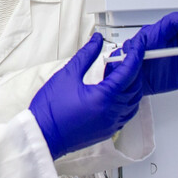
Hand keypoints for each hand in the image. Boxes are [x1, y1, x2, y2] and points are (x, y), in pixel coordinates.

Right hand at [29, 33, 143, 159]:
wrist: (42, 135)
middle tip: (124, 55)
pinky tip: (115, 91)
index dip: (135, 54)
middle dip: (133, 68)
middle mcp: (112, 113)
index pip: (129, 71)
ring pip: (133, 101)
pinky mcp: (108, 131)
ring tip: (118, 72)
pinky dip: (126, 99)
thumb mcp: (68, 75)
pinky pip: (126, 113)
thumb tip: (97, 42)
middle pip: (135, 86)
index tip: (135, 45)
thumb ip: (86, 55)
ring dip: (131, 84)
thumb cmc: (50, 110)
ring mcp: (111, 124)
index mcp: (104, 98)